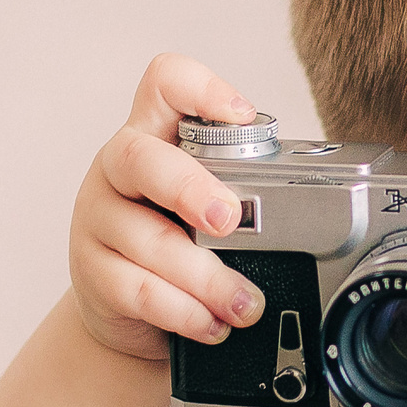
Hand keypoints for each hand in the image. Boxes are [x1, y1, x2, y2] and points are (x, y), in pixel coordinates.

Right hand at [68, 54, 267, 360]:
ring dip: (206, 276)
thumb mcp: (205, 201)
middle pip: (140, 158)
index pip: (165, 83)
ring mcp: (98, 218)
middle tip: (230, 220)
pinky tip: (212, 323)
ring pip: (148, 239)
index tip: (241, 116)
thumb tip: (314, 205)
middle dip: (189, 188)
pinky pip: (140, 290)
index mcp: (153, 134)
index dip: (200, 89)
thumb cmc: (181, 241)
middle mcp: (118, 168)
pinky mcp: (92, 271)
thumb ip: (241, 187)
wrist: (129, 311)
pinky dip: (186, 312)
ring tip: (245, 303)